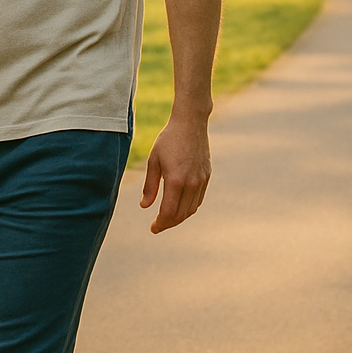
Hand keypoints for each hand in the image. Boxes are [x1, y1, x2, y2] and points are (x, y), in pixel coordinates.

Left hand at [140, 115, 210, 232]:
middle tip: (157, 226)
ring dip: (179, 217)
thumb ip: (149, 186)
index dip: (160, 224)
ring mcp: (201, 180)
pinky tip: (179, 206)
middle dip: (168, 223)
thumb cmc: (168, 140)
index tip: (153, 228)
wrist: (191, 123)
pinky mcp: (207, 176)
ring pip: (191, 209)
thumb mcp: (153, 161)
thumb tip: (144, 206)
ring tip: (167, 218)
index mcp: (176, 180)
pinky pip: (198, 199)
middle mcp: (191, 183)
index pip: (169, 212)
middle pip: (181, 214)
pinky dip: (189, 207)